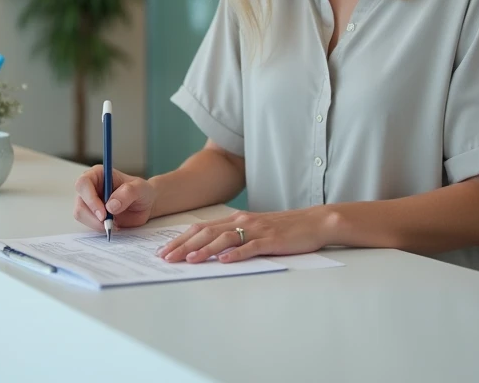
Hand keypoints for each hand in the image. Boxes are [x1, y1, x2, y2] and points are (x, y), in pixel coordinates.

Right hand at [73, 167, 156, 231]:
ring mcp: (89, 201)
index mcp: (98, 174)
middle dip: (92, 216)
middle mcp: (90, 187)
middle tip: (108, 224)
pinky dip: (98, 228)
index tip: (103, 213)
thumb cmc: (141, 192)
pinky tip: (112, 226)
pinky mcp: (91, 214)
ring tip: (114, 225)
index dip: (90, 198)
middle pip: (80, 202)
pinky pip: (88, 223)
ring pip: (81, 214)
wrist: (144, 205)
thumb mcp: (140, 188)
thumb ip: (127, 193)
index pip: (83, 183)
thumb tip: (111, 205)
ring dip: (96, 223)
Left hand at [157, 208, 334, 264]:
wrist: (314, 222)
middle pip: (206, 232)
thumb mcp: (255, 229)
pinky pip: (250, 247)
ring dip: (204, 250)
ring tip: (188, 260)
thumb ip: (235, 236)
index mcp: (236, 218)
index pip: (201, 227)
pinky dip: (236, 254)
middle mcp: (242, 221)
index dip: (180, 238)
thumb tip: (211, 251)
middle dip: (183, 245)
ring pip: (224, 238)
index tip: (164, 250)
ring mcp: (256, 229)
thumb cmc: (284, 228)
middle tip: (166, 258)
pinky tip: (224, 261)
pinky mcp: (271, 240)